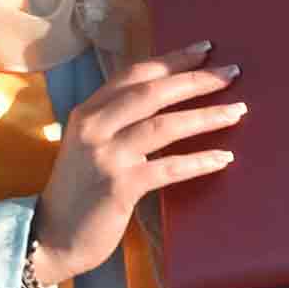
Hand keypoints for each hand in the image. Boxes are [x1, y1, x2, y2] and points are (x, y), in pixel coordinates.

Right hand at [32, 42, 241, 285]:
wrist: (50, 238)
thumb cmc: (79, 190)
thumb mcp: (90, 144)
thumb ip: (118, 120)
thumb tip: (168, 96)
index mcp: (88, 111)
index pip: (135, 74)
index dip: (172, 59)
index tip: (206, 49)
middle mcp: (94, 127)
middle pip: (153, 93)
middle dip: (196, 80)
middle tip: (232, 73)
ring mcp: (106, 156)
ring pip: (164, 126)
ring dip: (206, 117)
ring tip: (238, 111)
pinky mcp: (120, 187)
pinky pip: (168, 168)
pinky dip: (198, 161)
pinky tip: (223, 158)